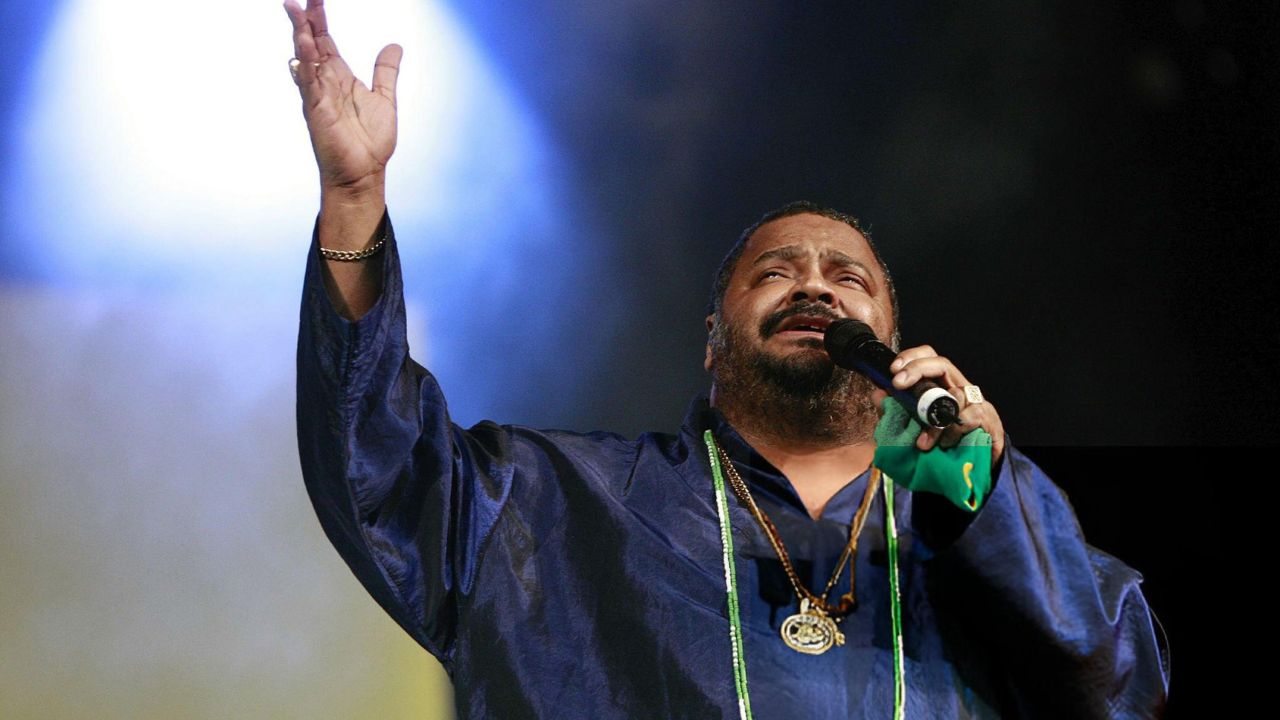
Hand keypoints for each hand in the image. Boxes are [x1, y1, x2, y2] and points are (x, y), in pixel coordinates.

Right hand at [284, 0, 401, 193]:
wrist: (364, 174)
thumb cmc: (370, 143)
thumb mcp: (384, 98)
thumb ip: (386, 71)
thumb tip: (394, 45)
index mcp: (339, 79)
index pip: (325, 42)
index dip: (320, 20)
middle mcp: (325, 83)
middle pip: (311, 44)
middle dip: (305, 19)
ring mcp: (318, 95)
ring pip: (305, 58)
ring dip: (300, 34)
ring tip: (295, 10)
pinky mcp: (317, 110)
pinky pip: (308, 81)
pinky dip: (305, 63)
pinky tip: (303, 45)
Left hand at [876, 345, 1005, 465]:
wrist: (974, 471)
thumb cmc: (941, 443)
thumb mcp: (912, 427)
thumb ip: (895, 411)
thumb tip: (878, 394)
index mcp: (942, 384)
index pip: (929, 356)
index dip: (911, 357)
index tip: (893, 370)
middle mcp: (960, 386)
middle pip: (942, 364)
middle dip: (917, 370)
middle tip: (898, 384)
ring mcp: (975, 401)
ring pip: (954, 395)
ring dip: (933, 420)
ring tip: (922, 443)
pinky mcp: (988, 419)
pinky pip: (969, 418)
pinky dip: (953, 432)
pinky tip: (945, 445)